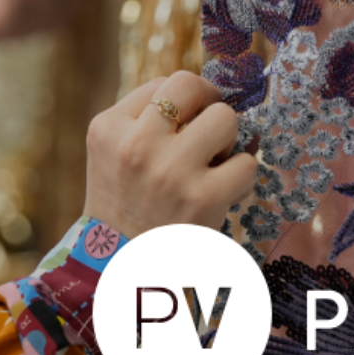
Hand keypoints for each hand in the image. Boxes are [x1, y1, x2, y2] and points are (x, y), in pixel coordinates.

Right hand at [84, 72, 256, 239]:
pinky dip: (241, 178)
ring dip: (229, 141)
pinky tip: (223, 193)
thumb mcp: (113, 157)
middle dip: (209, 108)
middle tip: (209, 136)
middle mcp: (135, 143)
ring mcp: (169, 170)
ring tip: (214, 166)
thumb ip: (145, 123)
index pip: (163, 83)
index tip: (184, 128)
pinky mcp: (200, 199)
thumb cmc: (125, 210)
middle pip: (193, 86)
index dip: (184, 104)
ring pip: (225, 118)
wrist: (121, 271)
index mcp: (108, 128)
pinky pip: (245, 164)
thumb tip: (209, 97)